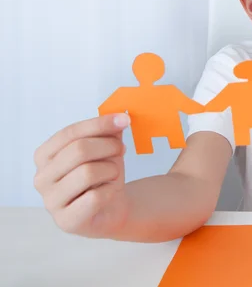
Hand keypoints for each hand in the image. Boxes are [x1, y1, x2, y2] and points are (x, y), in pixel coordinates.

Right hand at [33, 114, 130, 237]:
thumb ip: (109, 132)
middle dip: (108, 147)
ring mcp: (51, 202)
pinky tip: (110, 192)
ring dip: (111, 169)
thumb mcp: (107, 149)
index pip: (70, 133)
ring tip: (114, 173)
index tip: (124, 119)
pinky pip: (95, 197)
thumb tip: (119, 117)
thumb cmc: (104, 175)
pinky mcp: (67, 221)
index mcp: (45, 155)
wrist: (112, 207)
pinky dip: (110, 190)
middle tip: (121, 149)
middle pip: (78, 150)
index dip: (99, 124)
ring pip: (88, 172)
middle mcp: (41, 178)